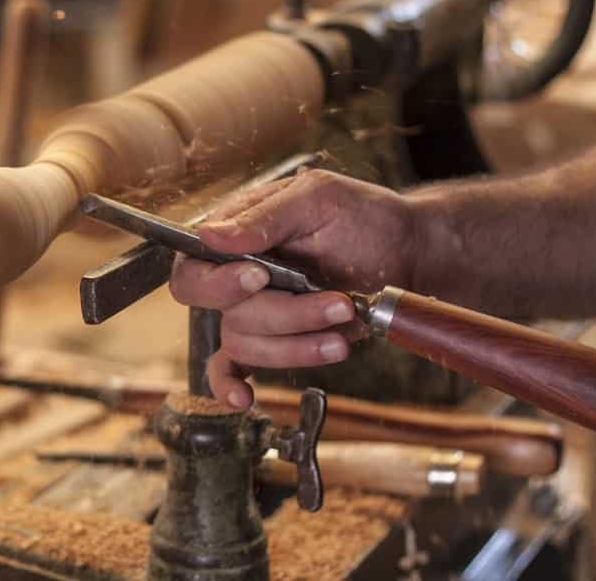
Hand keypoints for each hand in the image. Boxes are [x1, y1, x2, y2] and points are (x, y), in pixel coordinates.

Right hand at [169, 169, 419, 408]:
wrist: (402, 250)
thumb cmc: (359, 216)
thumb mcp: (316, 198)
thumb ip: (263, 217)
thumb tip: (209, 236)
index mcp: (233, 233)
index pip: (193, 266)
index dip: (219, 281)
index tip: (261, 276)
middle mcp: (234, 275)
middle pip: (223, 312)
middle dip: (280, 313)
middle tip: (332, 301)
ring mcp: (252, 311)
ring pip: (244, 343)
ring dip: (299, 340)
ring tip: (346, 317)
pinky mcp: (272, 339)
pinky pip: (234, 367)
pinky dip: (230, 385)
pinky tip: (243, 396)